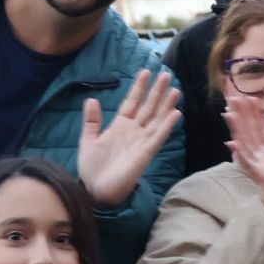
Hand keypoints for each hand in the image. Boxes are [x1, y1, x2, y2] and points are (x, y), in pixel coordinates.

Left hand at [76, 69, 180, 207]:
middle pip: (148, 107)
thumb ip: (91, 121)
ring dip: (166, 105)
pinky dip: (166, 126)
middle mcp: (133, 131)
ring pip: (156, 120)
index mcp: (120, 125)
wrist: (95, 190)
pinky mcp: (145, 154)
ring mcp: (141, 142)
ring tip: (175, 90)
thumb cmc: (92, 168)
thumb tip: (91, 100)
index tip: (146, 72)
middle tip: (166, 74)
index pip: (132, 102)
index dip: (139, 88)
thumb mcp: (88, 140)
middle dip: (157, 91)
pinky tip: (175, 113)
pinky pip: (158, 138)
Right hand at [223, 94, 263, 223]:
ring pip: (246, 144)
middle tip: (233, 97)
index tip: (250, 98)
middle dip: (243, 115)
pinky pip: (248, 165)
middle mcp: (261, 158)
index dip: (255, 115)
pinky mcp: (260, 178)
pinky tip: (233, 144)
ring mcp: (259, 168)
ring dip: (237, 129)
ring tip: (230, 114)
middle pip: (250, 132)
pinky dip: (240, 155)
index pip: (261, 130)